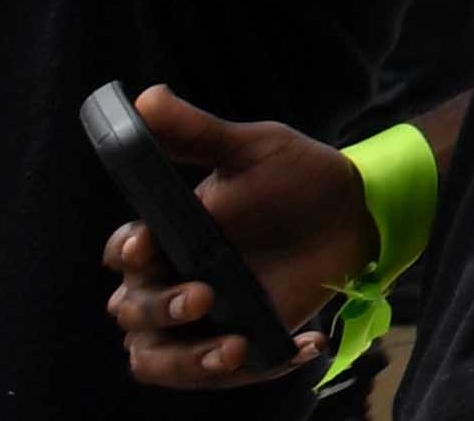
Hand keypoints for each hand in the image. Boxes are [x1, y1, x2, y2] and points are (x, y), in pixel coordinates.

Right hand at [97, 92, 361, 387]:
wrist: (353, 211)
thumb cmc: (294, 176)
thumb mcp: (253, 149)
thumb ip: (198, 134)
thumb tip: (145, 99)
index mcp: (164, 234)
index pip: (120, 253)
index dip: (125, 255)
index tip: (145, 246)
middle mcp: (171, 280)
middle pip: (131, 312)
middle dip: (160, 309)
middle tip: (206, 294)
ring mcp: (202, 318)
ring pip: (155, 359)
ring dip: (186, 362)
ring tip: (233, 347)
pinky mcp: (239, 341)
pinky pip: (222, 375)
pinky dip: (252, 372)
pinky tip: (299, 346)